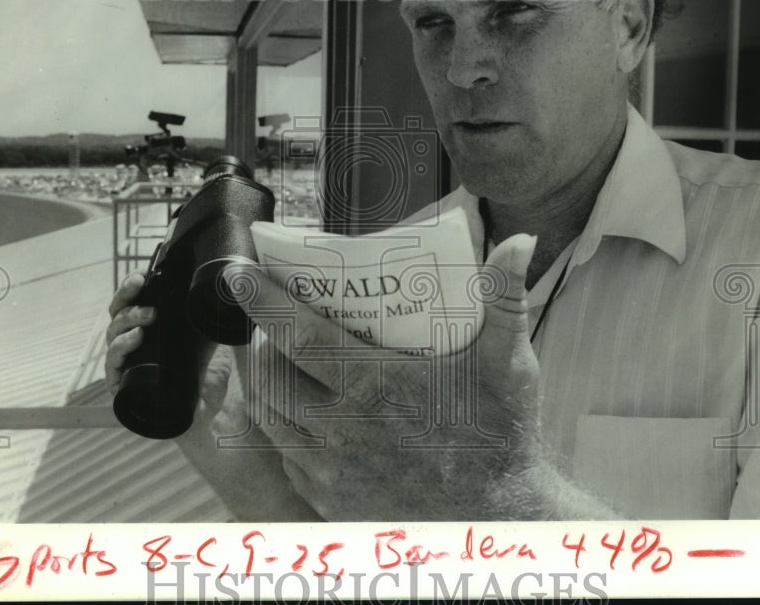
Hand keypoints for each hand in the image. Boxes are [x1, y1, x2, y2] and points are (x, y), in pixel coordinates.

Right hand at [104, 270, 230, 413]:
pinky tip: (136, 337)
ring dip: (127, 319)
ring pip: (113, 335)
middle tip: (143, 289)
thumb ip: (210, 313)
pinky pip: (113, 363)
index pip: (131, 302)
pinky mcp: (122, 386)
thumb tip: (215, 287)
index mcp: (149, 329)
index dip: (131, 286)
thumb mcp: (212, 335)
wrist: (213, 409)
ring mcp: (127, 365)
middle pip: (117, 314)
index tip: (140, 275)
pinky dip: (121, 347)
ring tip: (148, 316)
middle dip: (127, 298)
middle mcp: (134, 344)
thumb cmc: (209, 373)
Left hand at [225, 234, 541, 520]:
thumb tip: (520, 243)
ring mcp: (331, 469)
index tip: (240, 275)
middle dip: (258, 339)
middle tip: (265, 313)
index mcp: (375, 387)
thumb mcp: (508, 362)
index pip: (298, 336)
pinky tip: (297, 405)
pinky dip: (280, 423)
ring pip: (270, 416)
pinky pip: (284, 453)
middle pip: (271, 375)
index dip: (263, 301)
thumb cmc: (500, 436)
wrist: (499, 517)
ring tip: (275, 353)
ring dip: (263, 381)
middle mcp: (343, 430)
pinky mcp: (329, 499)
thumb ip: (506, 299)